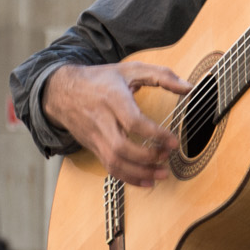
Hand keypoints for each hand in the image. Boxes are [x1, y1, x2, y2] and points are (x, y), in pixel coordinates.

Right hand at [42, 62, 190, 187]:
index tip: (173, 141)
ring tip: (161, 174)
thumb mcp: (130, 69)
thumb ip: (161, 75)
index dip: (156, 135)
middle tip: (167, 157)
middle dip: (147, 158)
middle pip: (121, 147)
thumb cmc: (100, 79)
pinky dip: (128, 178)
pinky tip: (145, 180)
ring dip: (139, 173)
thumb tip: (188, 87)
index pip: (133, 122)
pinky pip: (109, 167)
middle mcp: (102, 120)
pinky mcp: (93, 147)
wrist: (62, 91)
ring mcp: (95, 136)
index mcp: (112, 98)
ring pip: (114, 162)